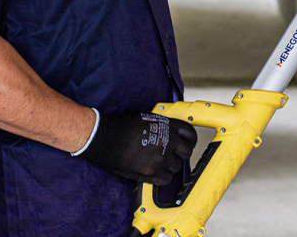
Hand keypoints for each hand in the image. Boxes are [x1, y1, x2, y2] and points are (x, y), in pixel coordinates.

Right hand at [76, 111, 196, 185]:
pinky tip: (153, 172)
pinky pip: (166, 179)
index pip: (190, 134)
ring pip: (176, 167)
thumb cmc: (122, 126)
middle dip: (180, 154)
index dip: (189, 141)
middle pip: (186, 152)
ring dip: (169, 166)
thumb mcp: (147, 117)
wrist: (105, 139)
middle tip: (170, 155)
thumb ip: (163, 124)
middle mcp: (168, 142)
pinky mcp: (152, 173)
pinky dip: (161, 177)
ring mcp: (161, 158)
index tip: (186, 144)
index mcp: (168, 126)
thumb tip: (170, 129)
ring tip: (156, 163)